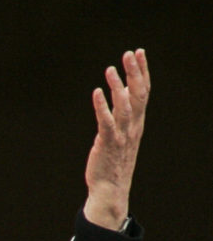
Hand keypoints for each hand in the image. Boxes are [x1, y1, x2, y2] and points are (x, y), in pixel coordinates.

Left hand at [83, 49, 149, 230]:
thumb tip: (122, 90)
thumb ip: (123, 112)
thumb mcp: (122, 132)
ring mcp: (121, 135)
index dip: (142, 72)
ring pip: (124, 106)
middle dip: (135, 73)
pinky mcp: (107, 143)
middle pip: (138, 95)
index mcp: (137, 122)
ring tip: (110, 69)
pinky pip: (106, 122)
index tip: (139, 52)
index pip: (143, 92)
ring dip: (117, 86)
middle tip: (130, 53)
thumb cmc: (114, 158)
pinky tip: (97, 92)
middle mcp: (132, 126)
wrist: (110, 188)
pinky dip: (102, 106)